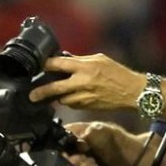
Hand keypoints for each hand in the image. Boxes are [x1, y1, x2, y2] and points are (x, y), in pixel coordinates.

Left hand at [28, 54, 142, 110]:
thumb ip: (79, 60)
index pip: (58, 64)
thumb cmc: (117, 72)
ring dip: (59, 96)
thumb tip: (63, 59)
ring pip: (63, 99)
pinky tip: (72, 96)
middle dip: (41, 92)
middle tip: (32, 96)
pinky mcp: (89, 107)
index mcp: (84, 67)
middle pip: (55, 88)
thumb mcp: (98, 59)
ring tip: (55, 93)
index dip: (45, 65)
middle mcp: (83, 82)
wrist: (134, 92)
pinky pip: (74, 105)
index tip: (37, 66)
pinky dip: (71, 101)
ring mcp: (86, 96)